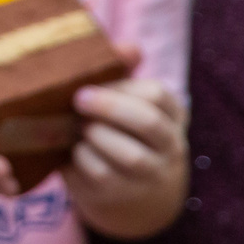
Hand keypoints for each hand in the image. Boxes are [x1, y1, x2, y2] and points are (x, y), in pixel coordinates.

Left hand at [65, 77, 187, 236]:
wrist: (129, 193)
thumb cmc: (121, 131)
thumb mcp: (127, 103)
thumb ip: (123, 74)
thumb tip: (130, 48)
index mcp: (172, 118)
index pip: (157, 96)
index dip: (123, 87)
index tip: (92, 82)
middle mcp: (169, 149)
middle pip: (149, 124)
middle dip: (110, 107)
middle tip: (79, 99)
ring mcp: (149, 177)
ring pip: (129, 155)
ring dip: (96, 135)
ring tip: (77, 126)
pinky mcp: (121, 195)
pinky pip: (100, 174)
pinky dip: (80, 157)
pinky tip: (72, 148)